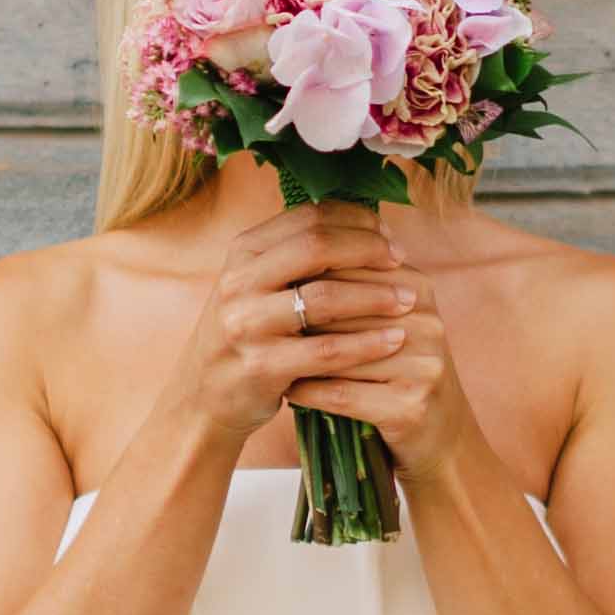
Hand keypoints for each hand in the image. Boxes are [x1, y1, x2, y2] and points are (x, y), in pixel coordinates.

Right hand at [161, 197, 416, 442]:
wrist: (206, 397)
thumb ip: (299, 255)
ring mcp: (246, 324)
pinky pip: (326, 350)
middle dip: (368, 249)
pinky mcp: (261, 366)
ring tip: (409, 300)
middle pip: (316, 246)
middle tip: (402, 261)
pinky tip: (393, 341)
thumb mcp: (260, 285)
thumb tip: (368, 224)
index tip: (389, 236)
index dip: (356, 221)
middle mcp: (239, 281)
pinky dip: (366, 343)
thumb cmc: (250, 334)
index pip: (308, 216)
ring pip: (324, 297)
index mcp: (244, 252)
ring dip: (375, 296)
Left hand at [282, 235, 477, 486]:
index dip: (304, 278)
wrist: (442, 434)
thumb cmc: (398, 369)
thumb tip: (289, 254)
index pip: (348, 269)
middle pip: (342, 309)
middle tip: (259, 322)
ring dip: (299, 356)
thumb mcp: (385, 320)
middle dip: (298, 317)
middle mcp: (425, 322)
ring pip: (340, 352)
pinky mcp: (410, 407)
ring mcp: (421, 365)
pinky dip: (310, 392)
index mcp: (416, 288)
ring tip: (267, 355)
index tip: (268, 286)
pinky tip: (289, 391)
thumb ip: (352, 285)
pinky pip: (343, 394)